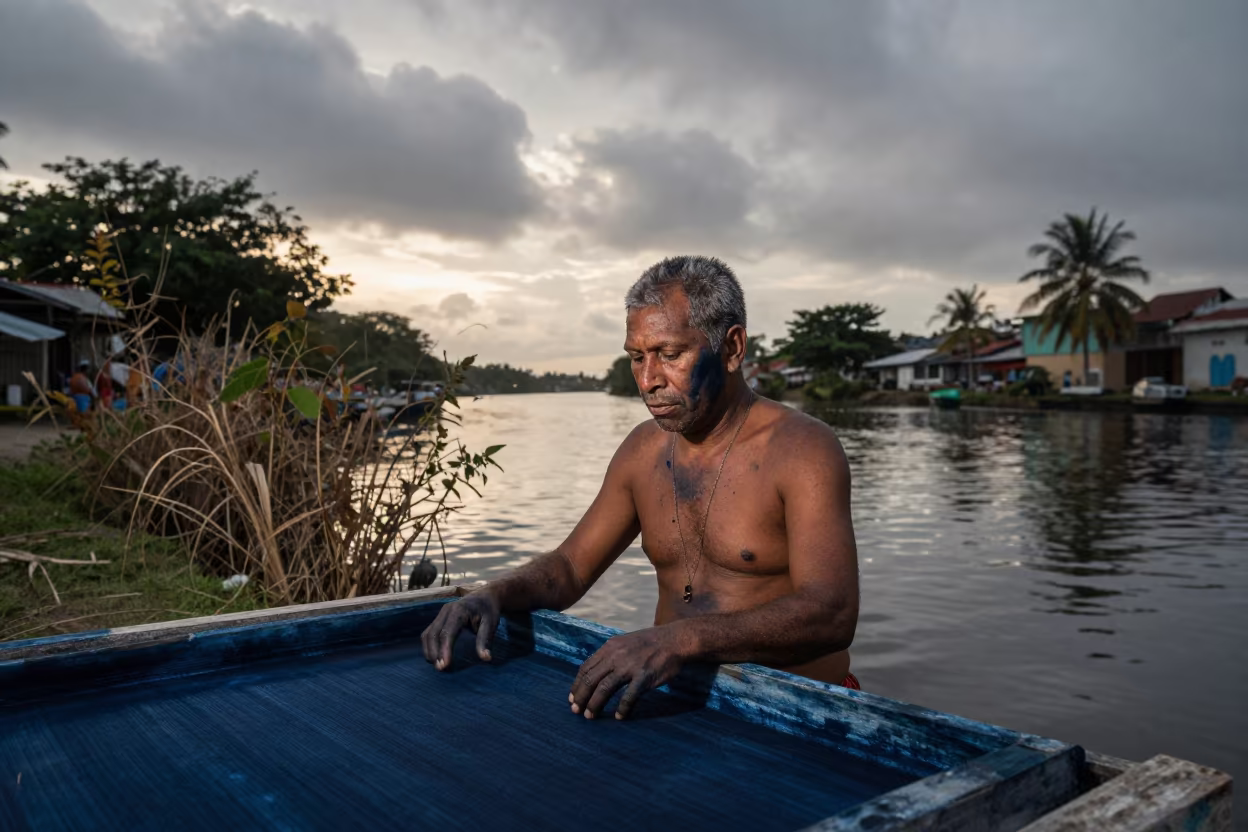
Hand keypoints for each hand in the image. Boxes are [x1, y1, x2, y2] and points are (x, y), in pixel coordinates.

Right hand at [421, 591, 500, 670]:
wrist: (485, 596)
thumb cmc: (488, 610)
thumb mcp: (491, 623)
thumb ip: (485, 640)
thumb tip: (485, 658)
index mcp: (459, 610)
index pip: (447, 632)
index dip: (444, 649)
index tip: (444, 666)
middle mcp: (446, 611)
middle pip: (433, 633)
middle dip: (434, 652)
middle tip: (440, 669)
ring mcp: (440, 614)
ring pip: (428, 634)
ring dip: (429, 650)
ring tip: (436, 665)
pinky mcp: (439, 618)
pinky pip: (429, 633)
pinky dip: (429, 645)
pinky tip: (434, 656)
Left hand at [569, 627, 687, 719]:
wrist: (675, 639)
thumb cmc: (650, 642)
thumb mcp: (625, 642)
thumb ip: (610, 654)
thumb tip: (596, 671)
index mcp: (610, 647)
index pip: (586, 668)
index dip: (577, 684)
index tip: (572, 698)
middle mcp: (616, 656)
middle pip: (591, 680)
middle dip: (581, 697)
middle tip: (576, 711)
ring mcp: (630, 667)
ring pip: (604, 689)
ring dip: (595, 705)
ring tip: (590, 716)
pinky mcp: (644, 677)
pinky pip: (629, 696)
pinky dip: (622, 708)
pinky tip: (619, 716)